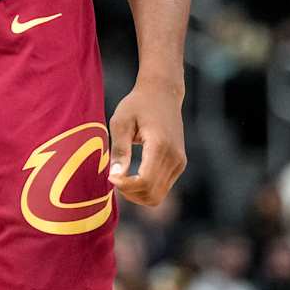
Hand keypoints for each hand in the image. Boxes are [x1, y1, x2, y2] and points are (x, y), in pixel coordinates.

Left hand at [107, 77, 186, 206]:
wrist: (163, 94)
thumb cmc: (137, 105)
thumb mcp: (121, 122)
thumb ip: (120, 150)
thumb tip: (115, 176)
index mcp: (160, 145)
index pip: (145, 181)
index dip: (125, 186)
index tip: (110, 176)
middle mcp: (174, 157)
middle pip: (152, 194)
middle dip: (129, 193)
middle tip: (114, 178)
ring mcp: (179, 162)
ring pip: (158, 196)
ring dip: (137, 194)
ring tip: (121, 178)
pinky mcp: (179, 165)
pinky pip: (162, 188)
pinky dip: (145, 189)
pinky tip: (131, 176)